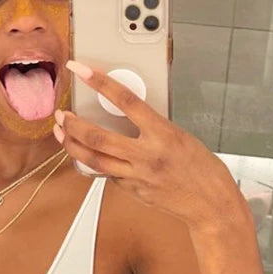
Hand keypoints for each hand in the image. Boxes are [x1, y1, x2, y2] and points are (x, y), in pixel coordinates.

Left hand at [54, 60, 247, 230]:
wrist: (210, 204)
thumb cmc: (202, 169)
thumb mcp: (180, 136)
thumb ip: (152, 127)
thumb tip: (128, 117)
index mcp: (163, 134)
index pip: (125, 101)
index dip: (100, 82)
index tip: (81, 70)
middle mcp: (146, 156)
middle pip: (98, 137)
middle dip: (73, 124)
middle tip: (61, 114)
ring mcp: (136, 176)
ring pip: (93, 160)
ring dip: (72, 146)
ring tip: (62, 133)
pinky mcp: (131, 191)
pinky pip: (106, 174)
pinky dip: (94, 163)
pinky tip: (87, 155)